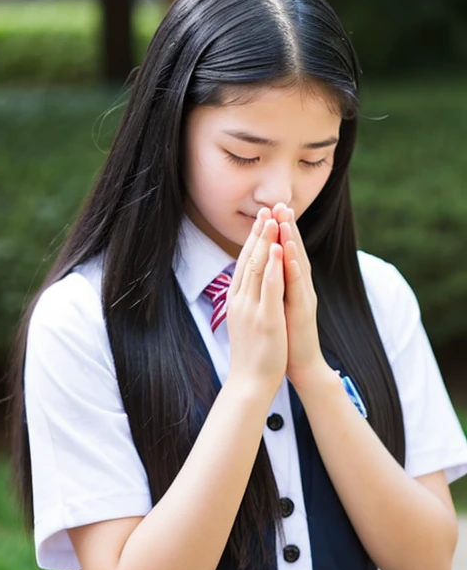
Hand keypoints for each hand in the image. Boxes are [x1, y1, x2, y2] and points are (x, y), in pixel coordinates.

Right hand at [227, 209, 287, 395]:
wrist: (249, 383)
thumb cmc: (251, 355)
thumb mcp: (245, 322)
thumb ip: (246, 302)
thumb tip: (246, 288)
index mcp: (237, 301)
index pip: (243, 264)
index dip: (252, 240)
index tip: (261, 220)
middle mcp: (241, 301)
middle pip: (248, 260)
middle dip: (258, 233)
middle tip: (265, 209)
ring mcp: (252, 309)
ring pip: (257, 268)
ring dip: (265, 241)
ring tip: (272, 219)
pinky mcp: (265, 319)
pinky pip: (269, 288)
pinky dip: (272, 266)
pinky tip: (278, 249)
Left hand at [272, 203, 326, 386]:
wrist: (300, 365)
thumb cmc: (286, 336)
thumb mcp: (276, 305)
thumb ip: (274, 286)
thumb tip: (265, 269)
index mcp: (289, 286)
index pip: (283, 254)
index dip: (277, 232)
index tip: (269, 210)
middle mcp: (298, 288)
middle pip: (293, 253)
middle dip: (287, 228)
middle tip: (281, 204)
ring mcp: (303, 299)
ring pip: (298, 266)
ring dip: (293, 242)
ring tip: (286, 221)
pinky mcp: (304, 313)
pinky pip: (298, 288)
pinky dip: (294, 270)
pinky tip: (290, 256)